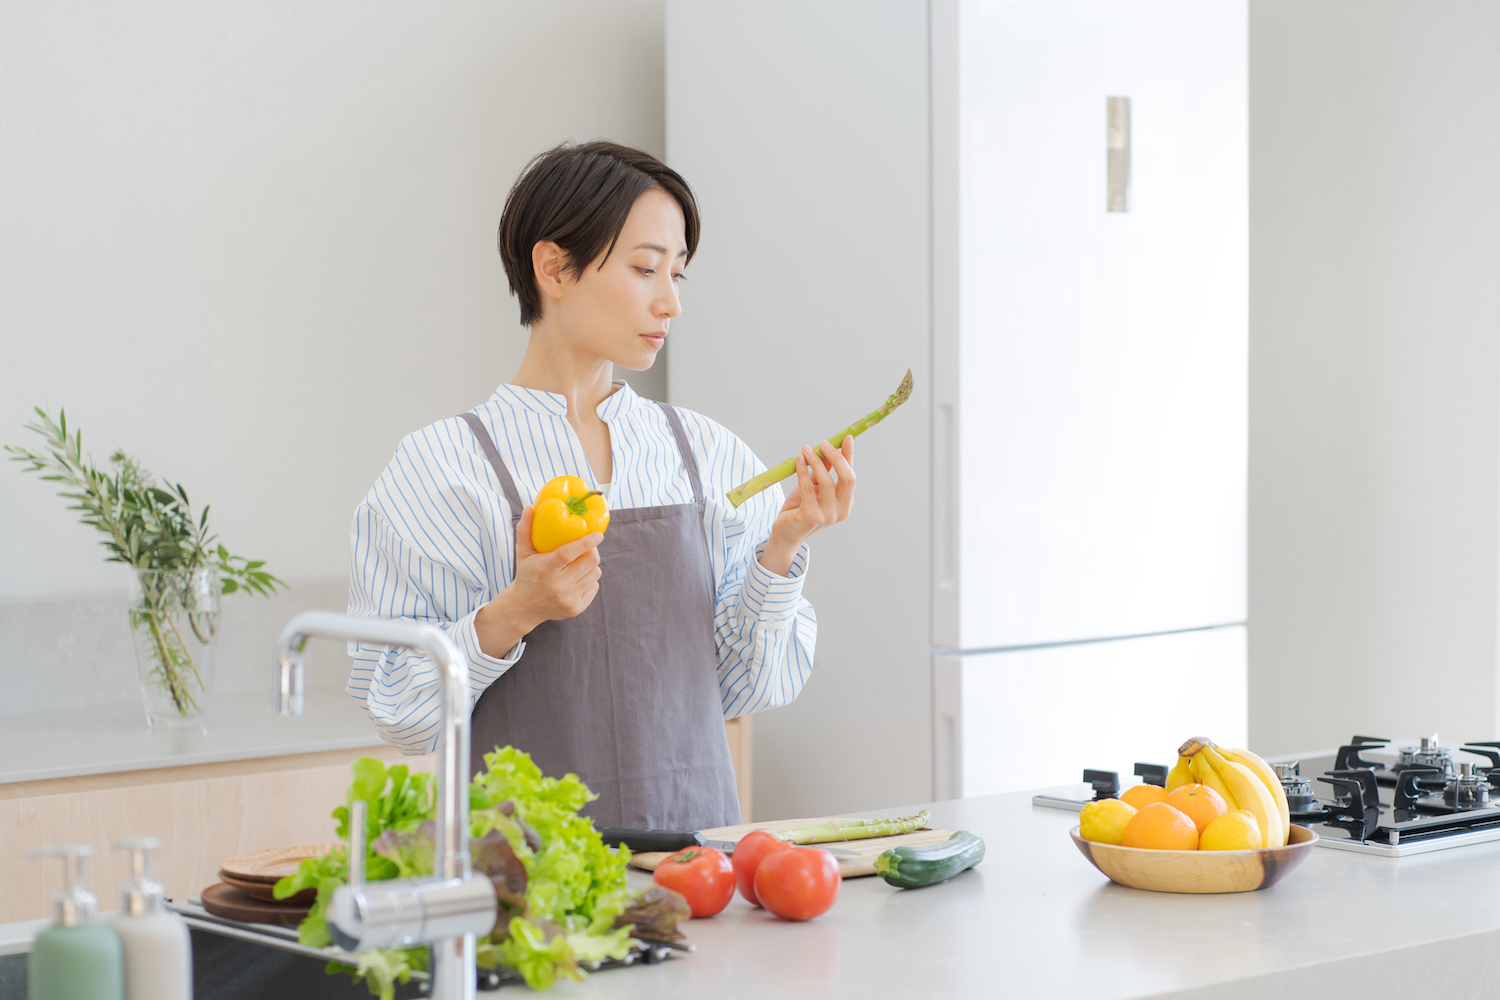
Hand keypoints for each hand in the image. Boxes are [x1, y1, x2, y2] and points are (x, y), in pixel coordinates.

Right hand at [474, 506, 601, 656]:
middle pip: (589, 562)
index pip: (568, 553)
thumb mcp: (523, 552)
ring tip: (580, 562)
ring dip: (591, 565)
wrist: (524, 608)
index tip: (598, 534)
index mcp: (544, 569)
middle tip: (588, 546)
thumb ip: (525, 529)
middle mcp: (557, 585)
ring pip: (595, 573)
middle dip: (592, 551)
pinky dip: (590, 579)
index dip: (586, 542)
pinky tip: (578, 578)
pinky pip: (594, 587)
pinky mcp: (576, 608)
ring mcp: (568, 599)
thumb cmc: (526, 574)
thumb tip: (529, 507)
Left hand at [759, 436, 855, 576]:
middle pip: (847, 479)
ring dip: (815, 462)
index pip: (851, 475)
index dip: (849, 456)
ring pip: (827, 481)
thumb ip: (822, 470)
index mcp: (846, 502)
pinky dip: (803, 471)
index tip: (846, 438)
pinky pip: (809, 488)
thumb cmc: (800, 508)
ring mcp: (829, 515)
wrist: (786, 532)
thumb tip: (826, 449)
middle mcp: (842, 510)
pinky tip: (798, 461)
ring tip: (805, 449)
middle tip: (824, 443)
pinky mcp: (812, 516)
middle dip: (837, 457)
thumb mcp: (814, 486)